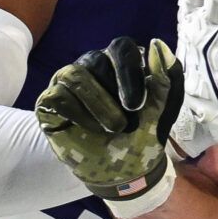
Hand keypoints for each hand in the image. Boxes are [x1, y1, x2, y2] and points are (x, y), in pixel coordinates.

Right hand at [35, 37, 182, 204]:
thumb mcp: (163, 111)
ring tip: (113, 128)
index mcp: (122, 62)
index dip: (129, 72)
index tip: (137, 105)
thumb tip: (158, 45)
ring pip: (75, 75)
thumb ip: (167, 79)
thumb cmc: (142, 136)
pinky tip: (92, 130)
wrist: (122, 173)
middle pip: (96, 59)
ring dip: (98, 105)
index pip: (121, 47)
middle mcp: (93, 65)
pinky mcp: (50, 100)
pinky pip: (58, 96)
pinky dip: (79, 116)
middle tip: (126, 124)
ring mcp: (69, 81)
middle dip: (115, 96)